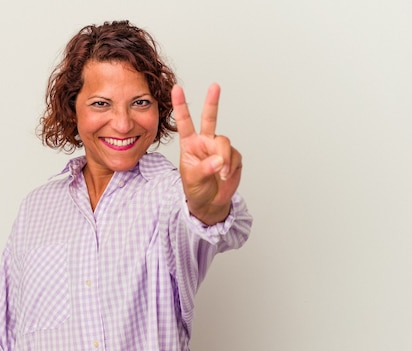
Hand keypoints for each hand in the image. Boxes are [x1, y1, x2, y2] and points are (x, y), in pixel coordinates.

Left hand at [172, 83, 242, 224]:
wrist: (210, 203)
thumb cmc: (196, 189)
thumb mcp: (193, 180)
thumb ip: (204, 168)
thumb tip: (219, 160)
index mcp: (189, 144)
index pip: (184, 122)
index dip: (181, 106)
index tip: (176, 89)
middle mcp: (205, 142)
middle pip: (210, 118)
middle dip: (212, 102)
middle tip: (214, 86)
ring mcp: (219, 148)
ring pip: (224, 143)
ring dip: (223, 158)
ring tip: (220, 174)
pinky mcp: (233, 156)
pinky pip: (235, 156)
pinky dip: (231, 167)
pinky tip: (225, 175)